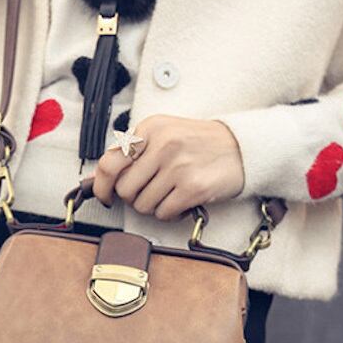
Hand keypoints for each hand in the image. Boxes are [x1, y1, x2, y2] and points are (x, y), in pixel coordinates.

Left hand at [92, 114, 244, 220]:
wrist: (241, 148)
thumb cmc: (199, 144)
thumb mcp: (164, 134)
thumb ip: (135, 151)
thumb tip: (102, 178)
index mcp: (150, 128)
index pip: (110, 162)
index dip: (101, 186)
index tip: (105, 196)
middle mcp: (162, 145)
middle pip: (125, 190)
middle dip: (134, 198)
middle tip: (151, 192)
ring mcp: (178, 167)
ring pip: (143, 205)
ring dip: (153, 207)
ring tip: (169, 194)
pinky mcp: (192, 188)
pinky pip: (163, 213)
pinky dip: (169, 214)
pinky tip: (180, 202)